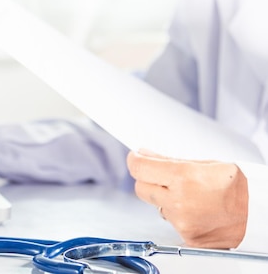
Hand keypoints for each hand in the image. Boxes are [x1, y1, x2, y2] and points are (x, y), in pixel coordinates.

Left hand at [126, 149, 247, 248]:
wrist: (259, 213)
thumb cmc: (239, 186)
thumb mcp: (205, 164)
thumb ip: (170, 160)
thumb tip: (146, 155)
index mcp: (183, 177)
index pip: (140, 168)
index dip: (135, 160)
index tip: (135, 157)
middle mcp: (179, 201)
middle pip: (141, 188)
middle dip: (147, 179)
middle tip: (160, 174)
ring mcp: (182, 221)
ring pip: (156, 206)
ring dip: (164, 198)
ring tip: (189, 194)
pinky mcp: (187, 237)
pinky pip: (170, 221)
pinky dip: (178, 214)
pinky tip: (195, 209)